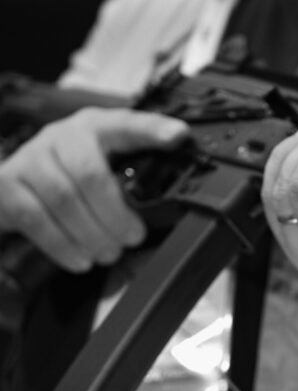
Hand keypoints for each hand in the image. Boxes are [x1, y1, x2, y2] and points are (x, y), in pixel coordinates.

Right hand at [0, 107, 188, 271]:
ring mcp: (31, 157)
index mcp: (97, 128)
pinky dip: (63, 244)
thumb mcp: (106, 173)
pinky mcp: (6, 183)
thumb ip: (134, 182)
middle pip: (91, 174)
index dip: (154, 129)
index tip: (178, 136)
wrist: (18, 190)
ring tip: (108, 253)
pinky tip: (81, 258)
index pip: (127, 124)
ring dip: (92, 234)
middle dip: (116, 214)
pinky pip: (35, 217)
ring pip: (64, 198)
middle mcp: (63, 135)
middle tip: (132, 237)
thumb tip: (166, 210)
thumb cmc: (74, 183)